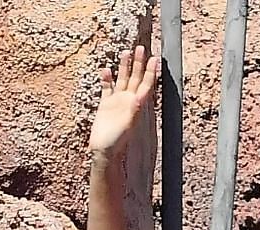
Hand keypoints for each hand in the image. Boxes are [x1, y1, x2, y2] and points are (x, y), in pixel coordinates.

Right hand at [89, 45, 159, 159]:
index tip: (155, 58)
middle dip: (138, 63)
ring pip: (122, 80)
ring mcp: (117, 102)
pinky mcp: (105, 105)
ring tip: (125, 52)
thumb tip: (140, 97)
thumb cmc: (118, 141)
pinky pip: (107, 88)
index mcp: (136, 104)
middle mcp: (128, 100)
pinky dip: (106, 79)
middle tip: (141, 48)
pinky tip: (106, 70)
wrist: (104, 151)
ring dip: (124, 67)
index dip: (150, 71)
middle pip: (135, 77)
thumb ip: (134, 110)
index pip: (146, 84)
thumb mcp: (128, 125)